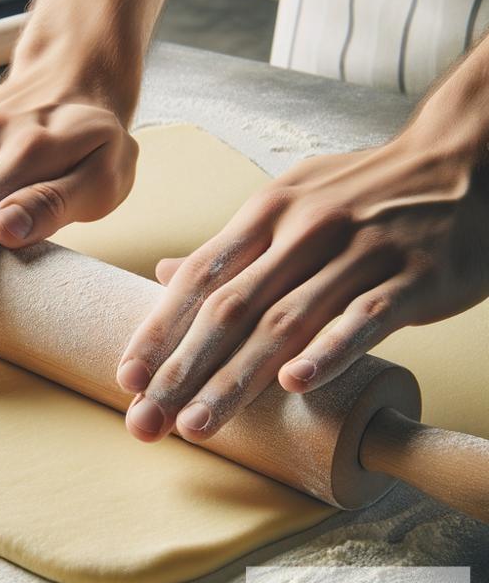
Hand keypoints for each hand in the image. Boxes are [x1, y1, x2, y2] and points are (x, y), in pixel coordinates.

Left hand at [119, 133, 488, 442]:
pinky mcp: (413, 277)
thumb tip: (165, 274)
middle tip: (146, 421)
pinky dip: (328, 351)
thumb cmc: (362, 191)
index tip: (127, 378)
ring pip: (286, 322)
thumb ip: (231, 246)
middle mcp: (303, 231)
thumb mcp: (289, 201)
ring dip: (236, 377)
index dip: (160, 330)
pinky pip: (364, 318)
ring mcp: (359, 253)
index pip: (199, 278)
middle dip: (182, 370)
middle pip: (230, 308)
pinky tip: (293, 384)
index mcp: (267, 213)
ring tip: (198, 424)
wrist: (462, 158)